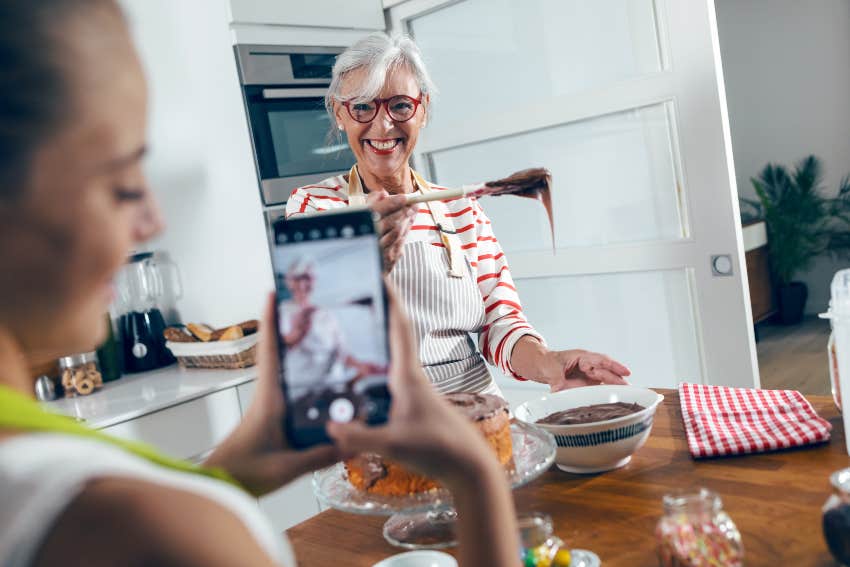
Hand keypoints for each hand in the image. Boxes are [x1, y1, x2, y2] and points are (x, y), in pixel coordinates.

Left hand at [204, 293, 341, 495]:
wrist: (219, 487)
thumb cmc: (243, 473)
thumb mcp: (286, 467)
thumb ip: (320, 454)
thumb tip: (352, 441)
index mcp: (268, 399)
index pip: (269, 352)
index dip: (270, 321)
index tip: (272, 292)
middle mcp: (267, 396)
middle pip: (277, 353)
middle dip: (287, 327)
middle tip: (306, 306)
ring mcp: (267, 406)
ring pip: (282, 370)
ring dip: (294, 351)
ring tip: (319, 335)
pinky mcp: (270, 418)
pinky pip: (288, 390)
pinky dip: (300, 377)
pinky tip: (320, 382)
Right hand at [327, 287, 499, 487]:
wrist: (470, 469)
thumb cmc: (440, 450)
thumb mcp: (395, 444)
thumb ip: (360, 436)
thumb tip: (329, 427)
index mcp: (408, 376)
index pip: (399, 328)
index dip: (390, 300)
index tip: (381, 275)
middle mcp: (412, 379)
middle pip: (394, 338)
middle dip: (379, 314)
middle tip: (361, 295)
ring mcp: (413, 394)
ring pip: (391, 359)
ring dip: (377, 342)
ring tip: (354, 330)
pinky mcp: (413, 409)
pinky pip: (388, 380)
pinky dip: (374, 371)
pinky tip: (360, 380)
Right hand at [366, 190, 415, 273]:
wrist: (361, 265)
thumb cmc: (363, 235)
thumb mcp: (362, 217)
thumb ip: (372, 203)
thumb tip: (383, 193)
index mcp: (360, 225)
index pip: (375, 211)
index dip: (391, 203)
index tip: (404, 197)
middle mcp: (368, 238)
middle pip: (390, 222)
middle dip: (404, 211)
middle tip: (413, 203)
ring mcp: (379, 250)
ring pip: (397, 232)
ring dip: (407, 220)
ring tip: (412, 211)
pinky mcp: (388, 259)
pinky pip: (400, 242)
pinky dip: (406, 229)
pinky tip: (409, 221)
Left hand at [511, 337, 629, 391]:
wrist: (543, 366)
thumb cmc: (548, 363)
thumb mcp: (550, 370)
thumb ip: (557, 380)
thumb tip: (559, 390)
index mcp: (582, 357)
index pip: (601, 360)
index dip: (614, 366)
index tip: (626, 372)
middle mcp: (589, 365)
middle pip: (607, 372)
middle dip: (618, 379)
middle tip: (630, 389)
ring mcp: (590, 374)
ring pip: (606, 380)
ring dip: (616, 387)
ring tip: (628, 396)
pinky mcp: (589, 384)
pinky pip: (600, 388)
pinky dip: (608, 393)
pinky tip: (617, 400)